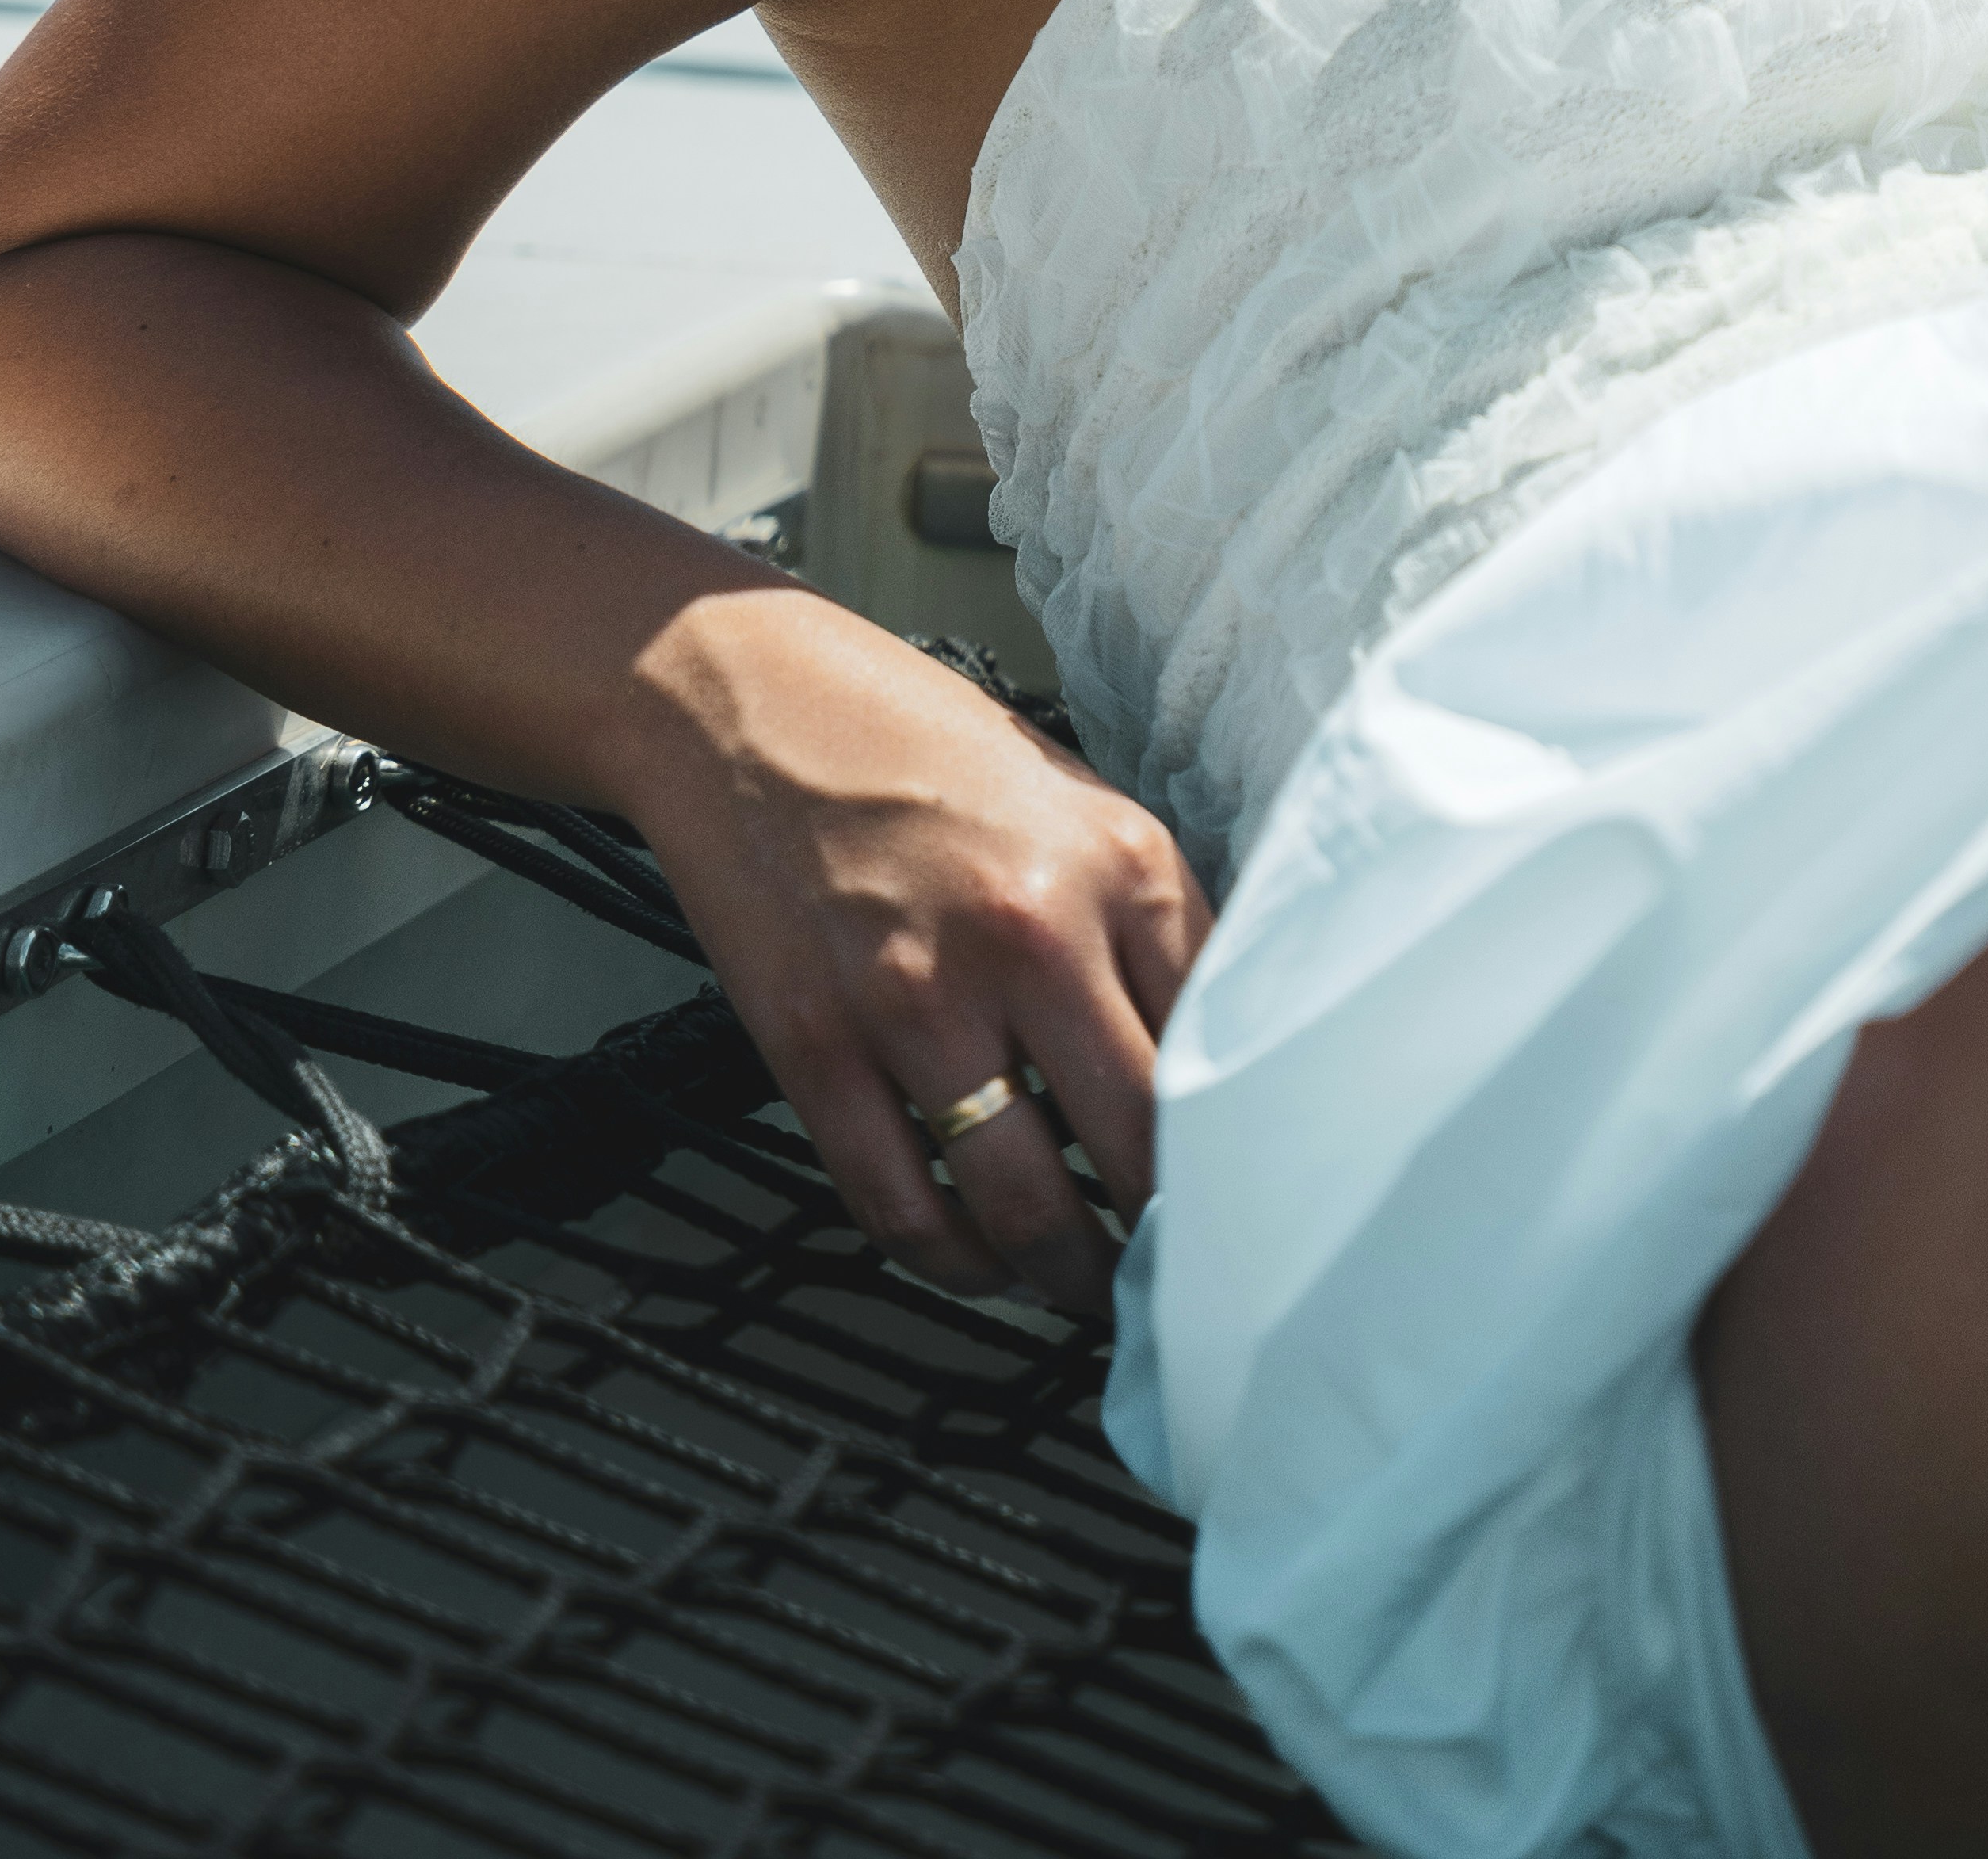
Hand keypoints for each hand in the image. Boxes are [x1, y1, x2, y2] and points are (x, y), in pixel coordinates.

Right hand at [607, 586, 1208, 1319]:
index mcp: (1120, 865)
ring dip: (1065, 1275)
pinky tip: (976, 1260)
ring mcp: (917, 998)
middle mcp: (1031, 933)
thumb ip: (1146, 920)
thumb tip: (1214, 1055)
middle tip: (1176, 1273)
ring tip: (1083, 1286)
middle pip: (1137, 1148)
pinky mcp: (817, 1048)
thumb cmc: (921, 748)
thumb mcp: (1076, 803)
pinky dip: (951, 1263)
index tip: (1242, 1194)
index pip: (1218, 1047)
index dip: (1238, 1145)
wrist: (745, 701)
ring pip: (1024, 1208)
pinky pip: (902, 1210)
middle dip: (1163, 1236)